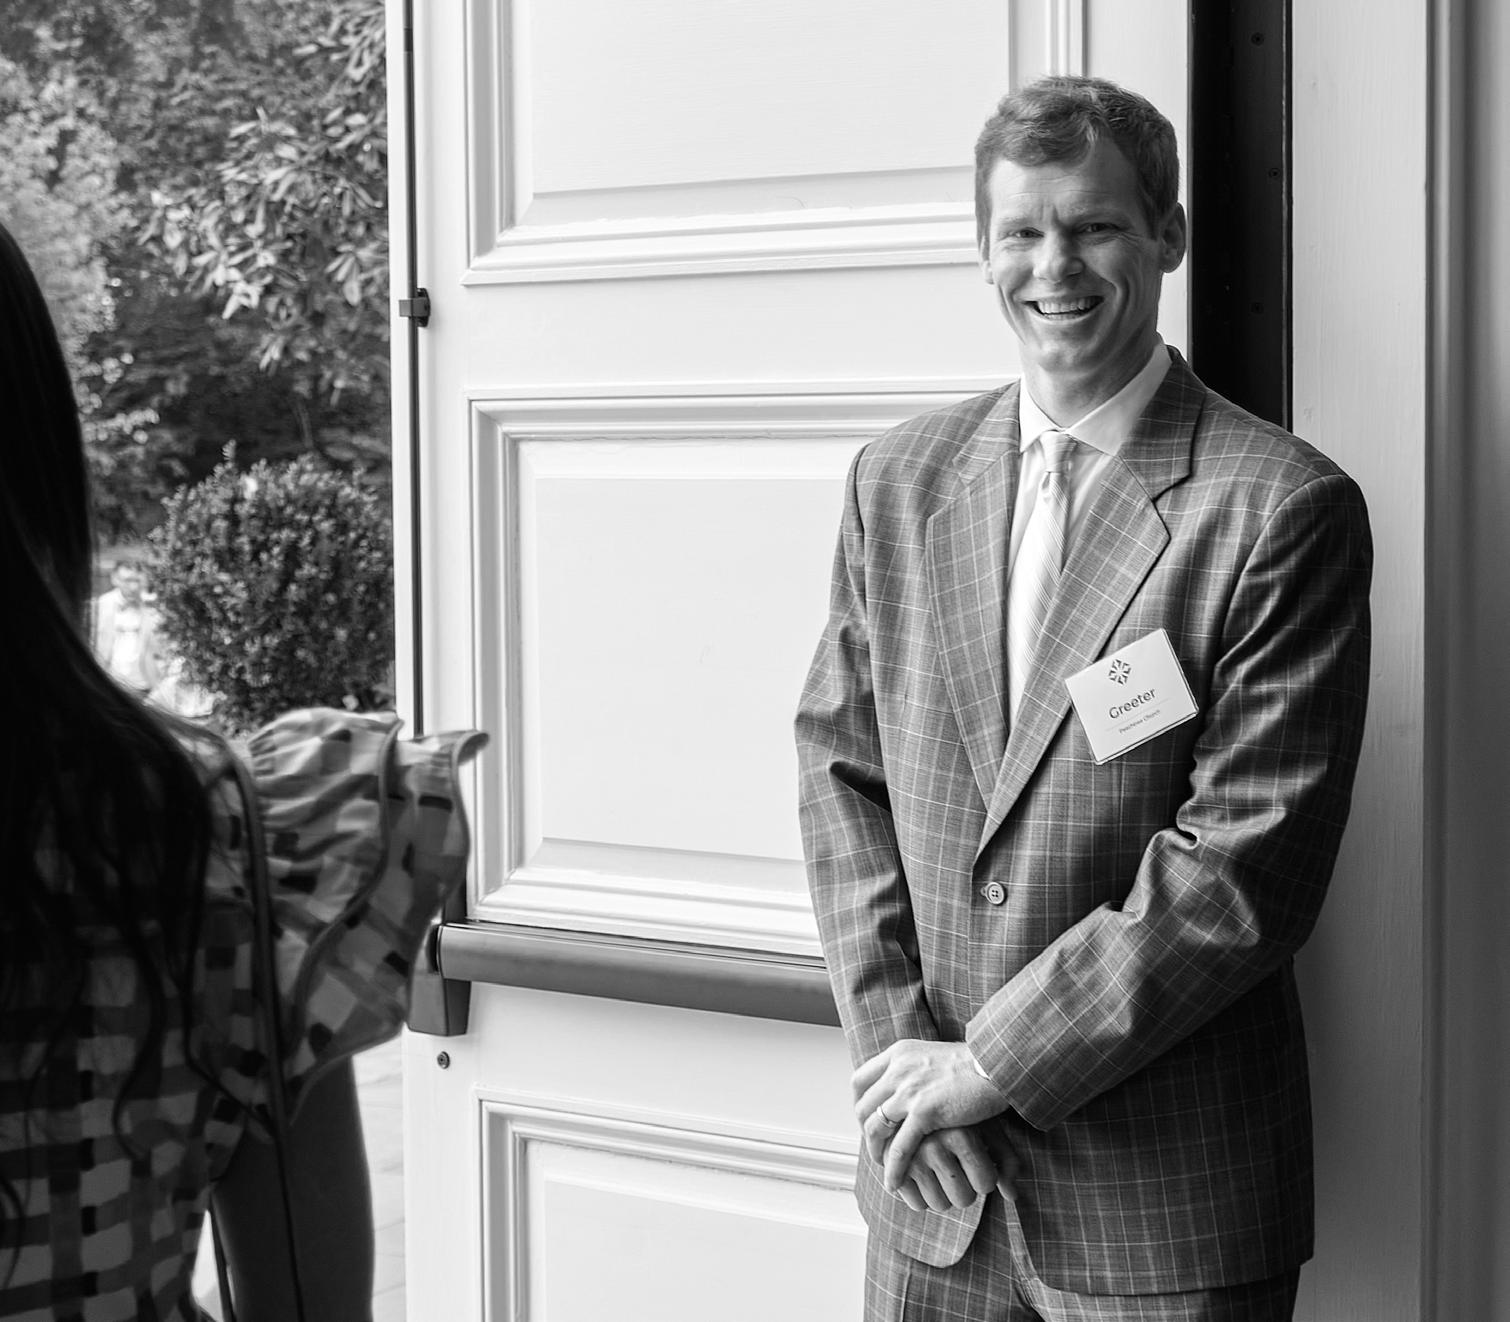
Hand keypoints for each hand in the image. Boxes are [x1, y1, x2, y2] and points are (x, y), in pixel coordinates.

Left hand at [853, 1040, 1009, 1191]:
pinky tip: (894, 1183)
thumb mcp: (933, 1056)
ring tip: (882, 1166)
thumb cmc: (974, 1063)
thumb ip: (915, 1067)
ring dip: (874, 1151)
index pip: (860, 1080)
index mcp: (899, 1054)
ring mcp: (909, 1091)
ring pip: (875, 1128)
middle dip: (864, 1130)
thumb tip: (906, 1081)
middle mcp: (898, 1069)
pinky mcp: (925, 1112)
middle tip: (874, 1146)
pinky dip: (894, 1168)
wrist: (997, 1062)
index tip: (866, 1120)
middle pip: (863, 1105)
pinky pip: (899, 1147)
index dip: (859, 1104)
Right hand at [892, 1125, 1016, 1212]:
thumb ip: (1006, 1162)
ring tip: (942, 1172)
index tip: (980, 1162)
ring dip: (944, 1195)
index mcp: (961, 1133)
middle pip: (963, 1199)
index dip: (986, 1179)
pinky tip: (924, 1177)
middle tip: (960, 1169)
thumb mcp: (989, 1131)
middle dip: (965, 1189)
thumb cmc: (964, 1118)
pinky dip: (923, 1197)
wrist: (922, 1099)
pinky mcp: (890, 1166)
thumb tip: (1012, 1196)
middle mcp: (933, 1143)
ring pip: (940, 1205)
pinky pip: (917, 1204)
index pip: (986, 1183)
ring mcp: (910, 1155)